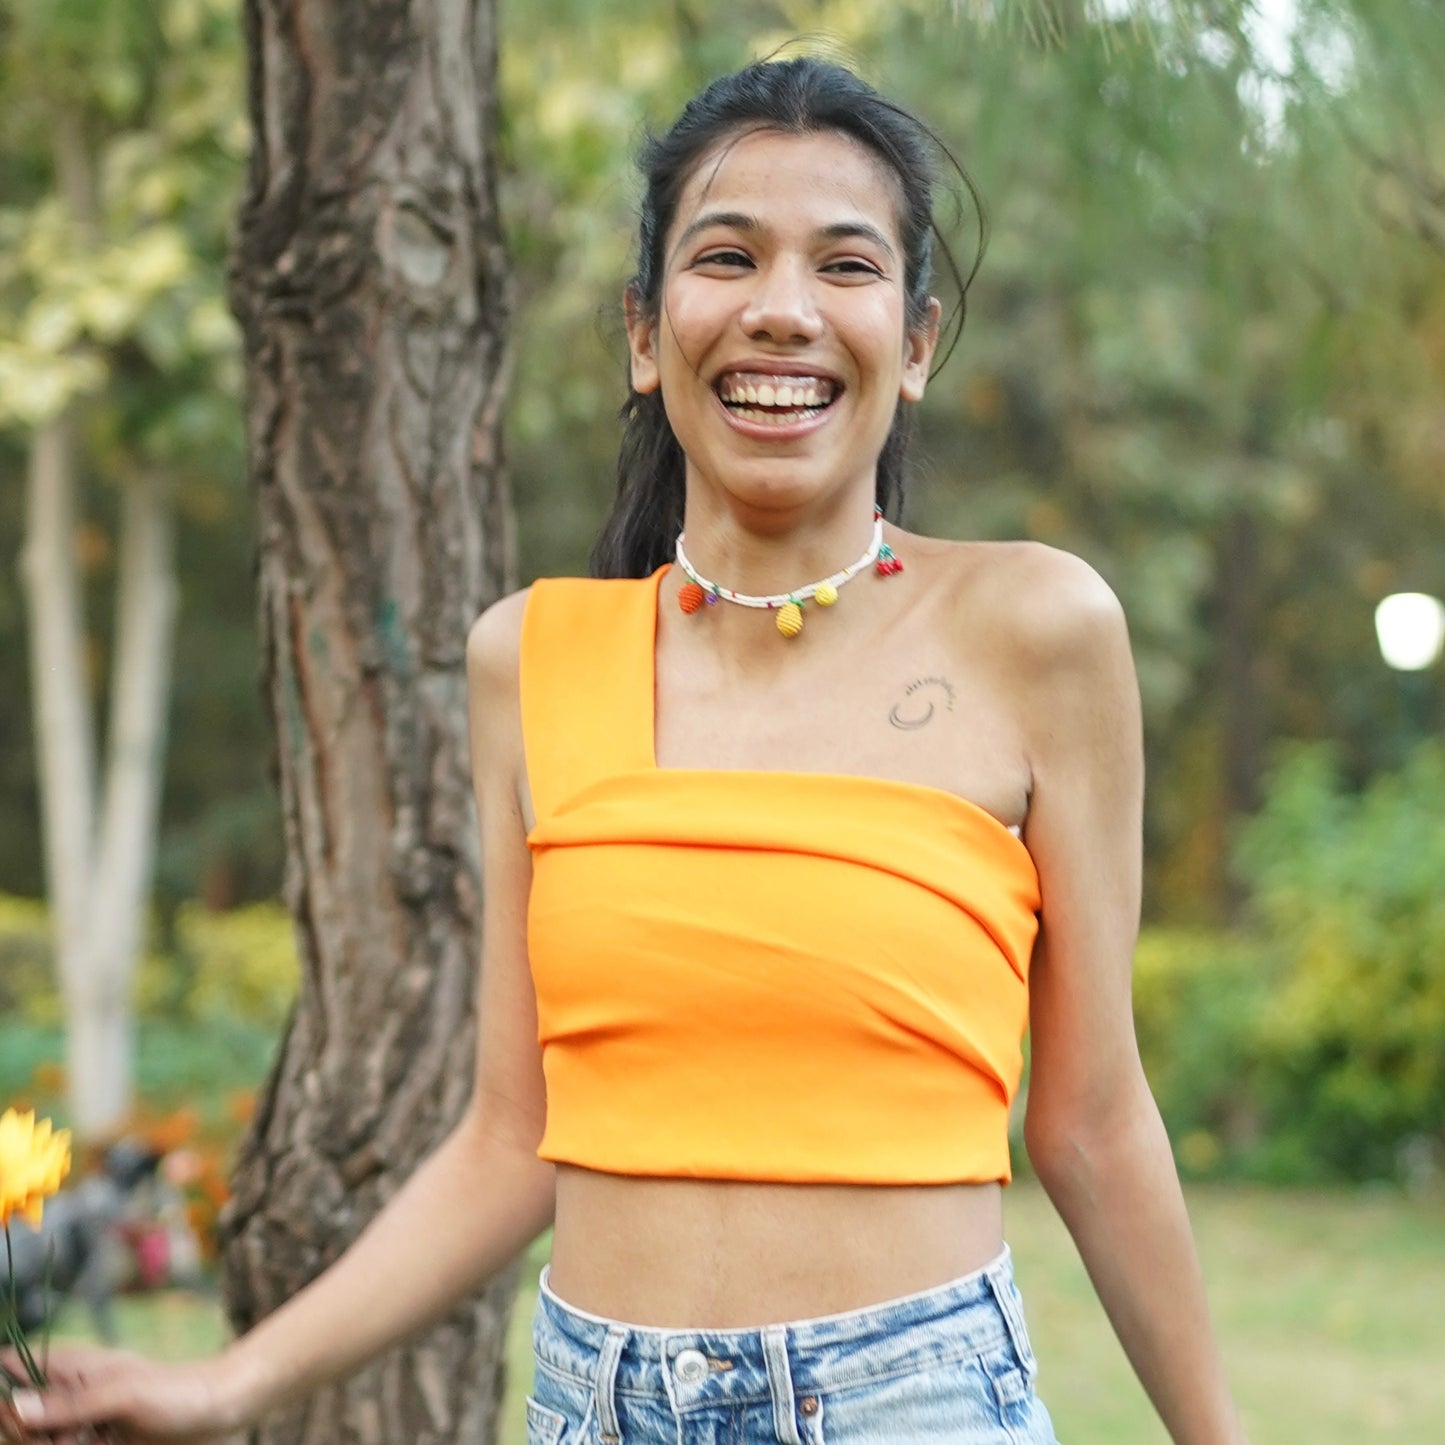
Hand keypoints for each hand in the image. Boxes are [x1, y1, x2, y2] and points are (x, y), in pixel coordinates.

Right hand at [0, 1346, 246, 1444]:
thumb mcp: (123, 1397)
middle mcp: (68, 1391)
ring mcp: (80, 1419)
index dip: (4, 1398)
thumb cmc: (178, 1393)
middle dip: (31, 1436)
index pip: (7, 1367)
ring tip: (92, 1443)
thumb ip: (69, 1404)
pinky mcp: (94, 1440)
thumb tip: (13, 1408)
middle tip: (72, 1440)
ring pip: (38, 1439)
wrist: (221, 1410)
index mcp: (70, 1365)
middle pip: (16, 1418)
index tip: (20, 1423)